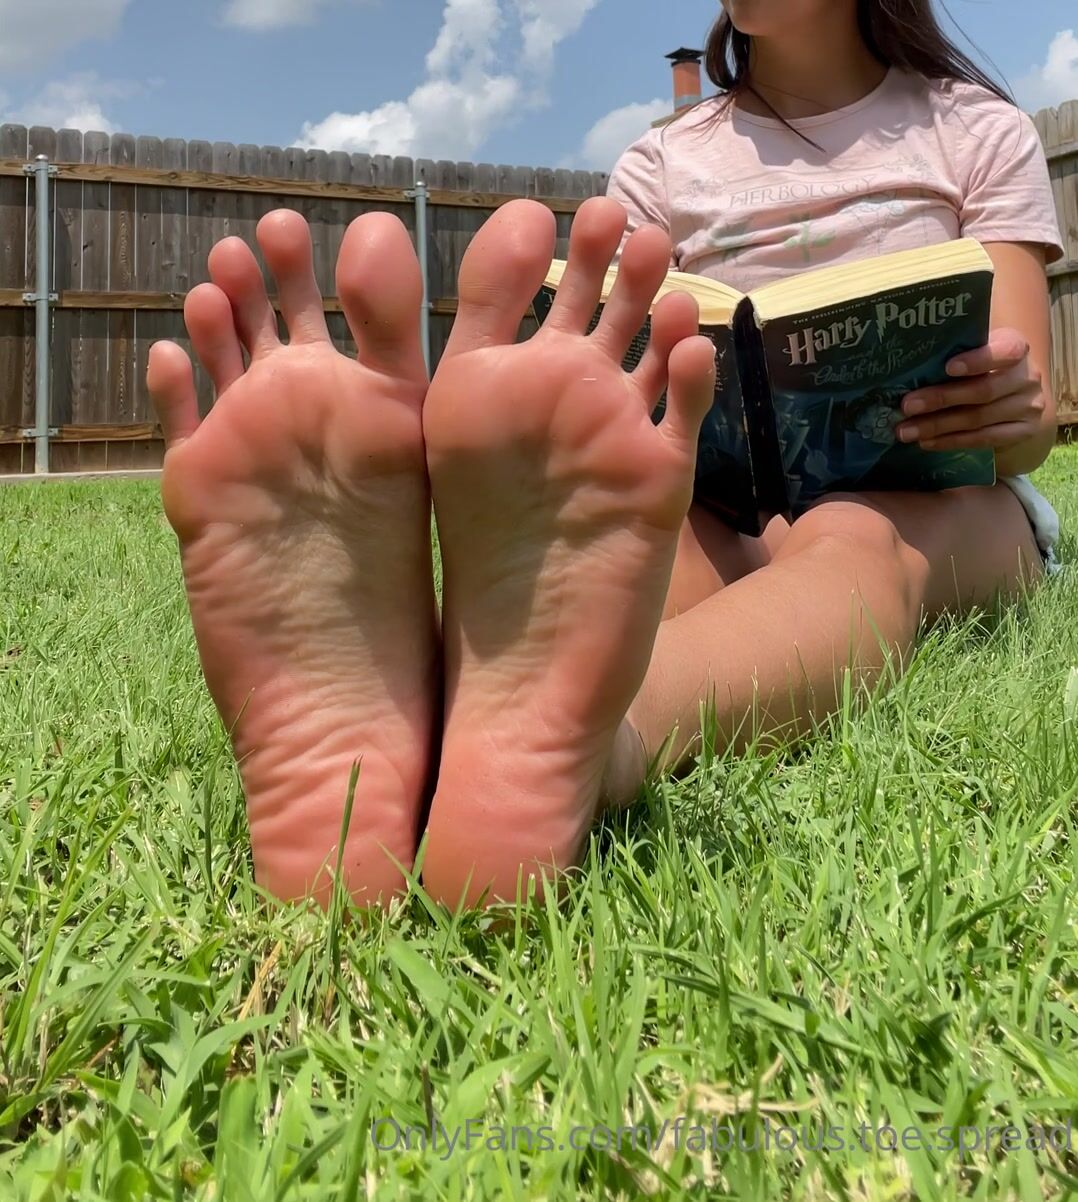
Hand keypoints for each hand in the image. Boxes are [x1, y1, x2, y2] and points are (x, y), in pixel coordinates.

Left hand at [896, 329, 1045, 451]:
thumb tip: (909, 370)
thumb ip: (953, 355)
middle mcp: (1027, 377)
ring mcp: (1028, 407)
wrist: (1017, 396)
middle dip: (941, 399)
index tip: (948, 367)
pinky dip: (951, 441)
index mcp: (1016, 347)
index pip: (1005, 351)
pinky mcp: (1024, 431)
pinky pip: (983, 439)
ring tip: (906, 431)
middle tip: (907, 406)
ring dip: (938, 426)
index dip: (978, 360)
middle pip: (983, 391)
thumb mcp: (975, 353)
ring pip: (978, 419)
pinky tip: (927, 442)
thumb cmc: (983, 368)